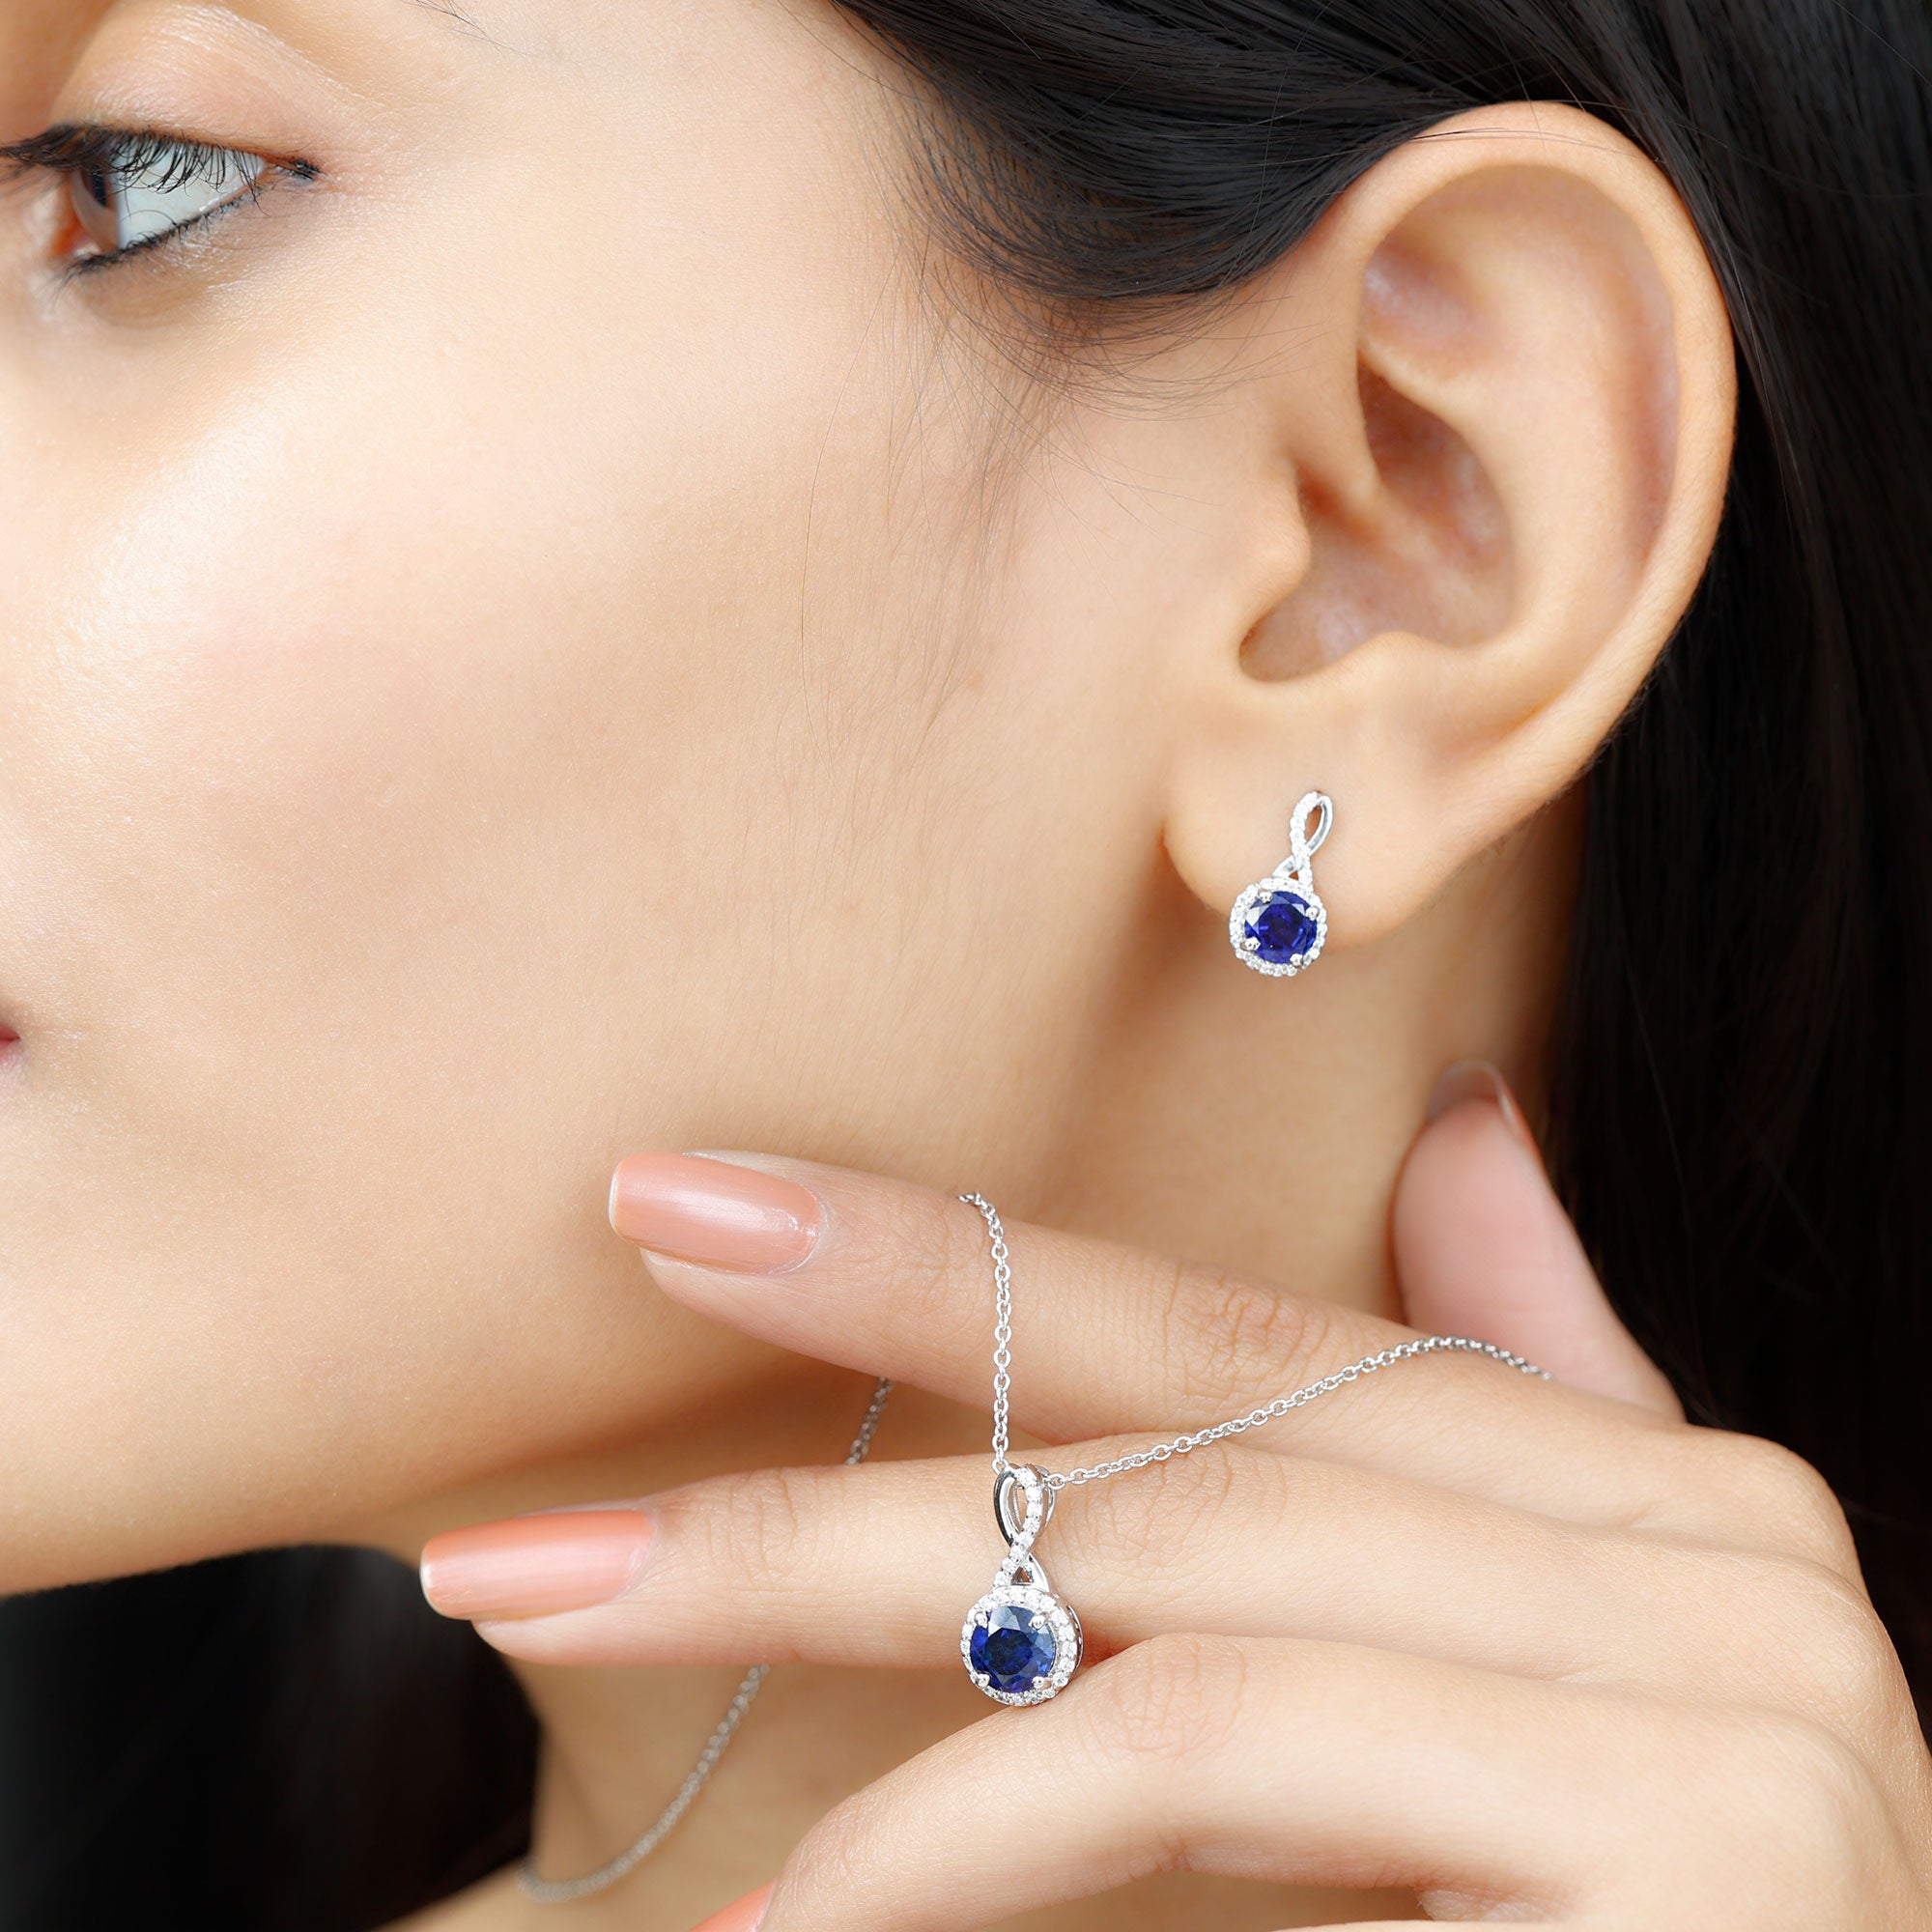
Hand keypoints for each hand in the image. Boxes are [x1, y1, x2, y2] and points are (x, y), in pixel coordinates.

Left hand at [424, 1072, 1931, 1928]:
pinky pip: (1214, 1753)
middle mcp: (1721, 1556)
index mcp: (1660, 1495)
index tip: (689, 1208)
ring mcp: (1740, 1699)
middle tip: (538, 1480)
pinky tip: (792, 1918)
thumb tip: (1463, 1125)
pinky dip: (973, 1829)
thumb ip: (1498, 1423)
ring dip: (839, 1618)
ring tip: (570, 1626)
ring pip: (1165, 1594)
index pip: (1238, 1336)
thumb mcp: (1518, 1698)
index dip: (951, 1259)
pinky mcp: (1703, 1844)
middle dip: (830, 1453)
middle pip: (1176, 1460)